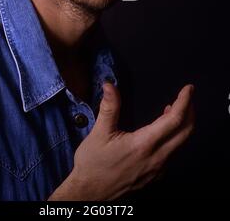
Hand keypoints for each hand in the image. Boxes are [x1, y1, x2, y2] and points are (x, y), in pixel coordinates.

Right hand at [48, 83, 194, 200]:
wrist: (89, 193)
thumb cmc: (93, 163)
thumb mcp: (99, 133)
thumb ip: (109, 107)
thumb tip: (109, 85)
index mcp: (144, 144)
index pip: (174, 120)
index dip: (184, 102)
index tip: (188, 89)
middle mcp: (156, 158)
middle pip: (185, 132)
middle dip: (189, 111)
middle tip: (186, 96)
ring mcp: (157, 169)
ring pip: (179, 144)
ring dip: (181, 125)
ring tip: (173, 110)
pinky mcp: (154, 176)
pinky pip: (171, 154)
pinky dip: (173, 138)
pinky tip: (162, 133)